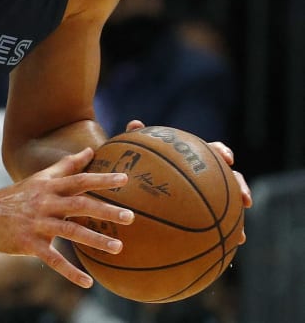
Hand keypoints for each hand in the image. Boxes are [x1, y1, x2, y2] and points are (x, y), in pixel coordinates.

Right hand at [0, 147, 132, 288]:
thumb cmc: (17, 196)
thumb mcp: (40, 178)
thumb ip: (66, 166)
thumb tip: (90, 150)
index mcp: (49, 187)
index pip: (79, 180)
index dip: (101, 179)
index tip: (125, 180)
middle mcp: (44, 202)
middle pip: (78, 204)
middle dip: (105, 210)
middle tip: (130, 216)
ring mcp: (36, 223)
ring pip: (69, 231)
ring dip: (94, 240)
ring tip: (118, 248)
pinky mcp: (28, 243)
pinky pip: (52, 259)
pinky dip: (70, 272)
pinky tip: (87, 283)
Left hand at [125, 119, 251, 241]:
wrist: (131, 188)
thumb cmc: (133, 166)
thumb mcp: (132, 154)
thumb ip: (135, 139)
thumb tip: (136, 123)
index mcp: (191, 158)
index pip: (212, 150)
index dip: (222, 152)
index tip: (227, 159)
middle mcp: (202, 177)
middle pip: (229, 178)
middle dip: (239, 187)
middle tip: (244, 199)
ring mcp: (203, 197)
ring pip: (226, 207)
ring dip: (236, 221)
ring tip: (240, 235)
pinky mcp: (198, 217)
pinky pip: (211, 228)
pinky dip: (217, 238)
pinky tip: (221, 253)